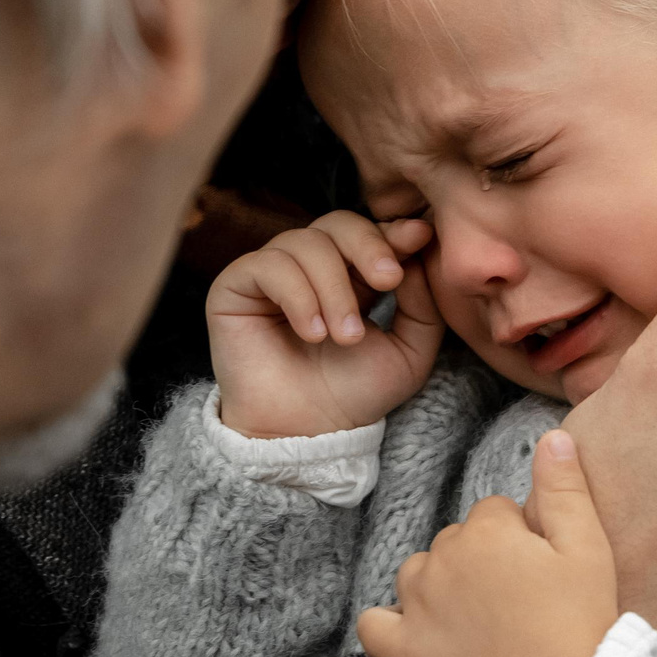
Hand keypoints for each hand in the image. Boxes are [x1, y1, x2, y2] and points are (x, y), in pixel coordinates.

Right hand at [209, 211, 442, 437]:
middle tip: (387, 281)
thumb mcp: (409, 353)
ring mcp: (271, 273)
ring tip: (344, 337)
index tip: (419, 238)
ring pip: (305, 243)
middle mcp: (308, 267)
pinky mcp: (235, 286)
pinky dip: (298, 295)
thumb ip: (422, 305)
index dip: (393, 230)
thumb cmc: (354, 396)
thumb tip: (417, 256)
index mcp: (350, 274)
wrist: (307, 434)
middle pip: (337, 222)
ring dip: (334, 288)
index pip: (369, 232)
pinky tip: (311, 333)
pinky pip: (268, 265)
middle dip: (368, 245)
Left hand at [357, 430, 616, 656]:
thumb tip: (552, 436)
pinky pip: (373, 624)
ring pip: (417, 575)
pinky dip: (388, 625)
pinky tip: (418, 635)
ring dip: (439, 588)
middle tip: (517, 604)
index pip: (494, 513)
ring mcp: (416, 606)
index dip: (521, 540)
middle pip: (455, 542)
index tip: (541, 573)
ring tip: (480, 622)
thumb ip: (565, 488)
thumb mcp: (589, 548)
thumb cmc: (584, 624)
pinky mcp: (404, 652)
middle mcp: (441, 559)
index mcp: (486, 529)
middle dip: (480, 562)